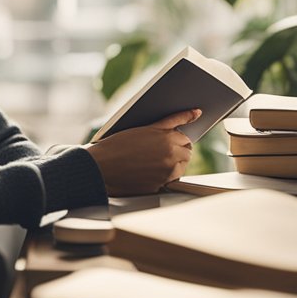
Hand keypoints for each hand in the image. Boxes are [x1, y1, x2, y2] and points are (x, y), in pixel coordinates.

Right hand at [83, 109, 200, 196]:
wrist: (100, 167)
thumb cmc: (116, 146)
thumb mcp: (143, 128)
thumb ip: (169, 123)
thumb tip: (196, 113)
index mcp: (166, 137)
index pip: (184, 136)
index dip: (179, 137)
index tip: (187, 127)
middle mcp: (170, 154)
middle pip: (187, 151)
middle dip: (179, 150)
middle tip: (164, 151)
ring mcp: (167, 171)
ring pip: (182, 166)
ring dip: (175, 163)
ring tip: (157, 162)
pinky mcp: (161, 185)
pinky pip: (172, 179)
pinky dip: (166, 176)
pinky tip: (152, 172)